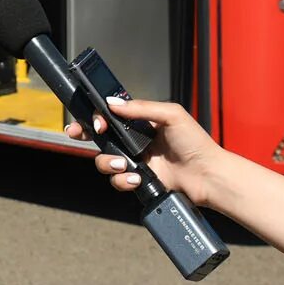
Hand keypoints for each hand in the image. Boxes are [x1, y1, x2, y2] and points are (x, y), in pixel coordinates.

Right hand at [63, 96, 223, 203]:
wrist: (207, 175)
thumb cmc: (195, 142)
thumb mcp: (171, 115)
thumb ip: (141, 108)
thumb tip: (112, 103)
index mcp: (141, 122)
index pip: (111, 116)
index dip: (96, 117)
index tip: (94, 121)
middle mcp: (135, 141)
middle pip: (99, 138)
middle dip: (84, 134)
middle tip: (76, 133)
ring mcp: (135, 162)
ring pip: (104, 161)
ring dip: (107, 162)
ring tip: (123, 164)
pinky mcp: (138, 181)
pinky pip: (117, 181)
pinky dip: (122, 181)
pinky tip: (136, 179)